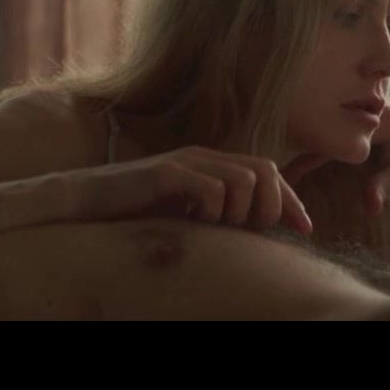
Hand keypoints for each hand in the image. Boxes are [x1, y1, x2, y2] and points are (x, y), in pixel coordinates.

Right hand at [63, 146, 313, 234]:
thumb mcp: (183, 212)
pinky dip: (212, 210)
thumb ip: (215, 213)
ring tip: (215, 227)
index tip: (305, 228)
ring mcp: (184, 161)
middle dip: (271, 206)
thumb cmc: (133, 210)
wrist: (83, 200)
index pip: (268, 172)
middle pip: (264, 170)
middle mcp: (202, 156)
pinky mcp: (164, 172)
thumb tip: (252, 233)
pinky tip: (193, 221)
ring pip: (243, 180)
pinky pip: (210, 188)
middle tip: (251, 231)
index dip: (291, 200)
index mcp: (211, 164)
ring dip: (240, 212)